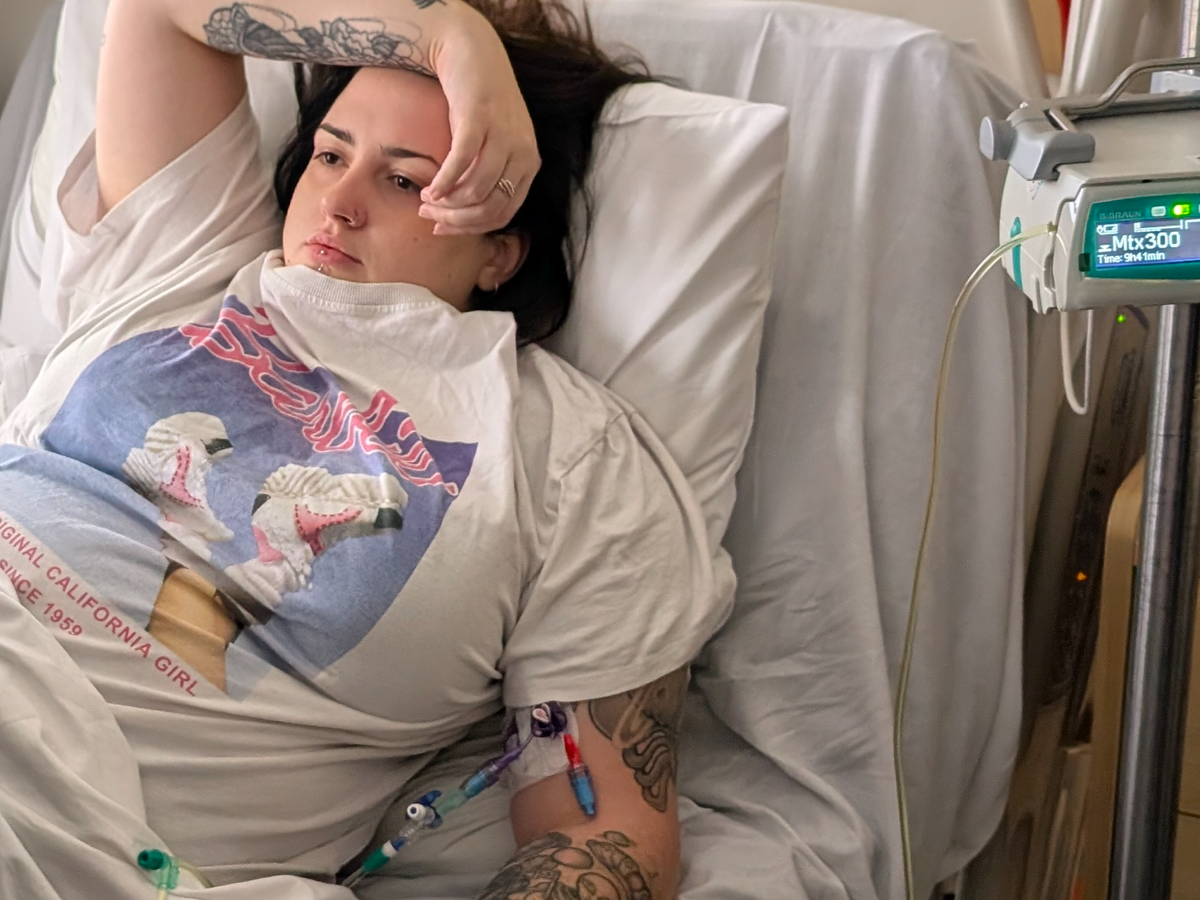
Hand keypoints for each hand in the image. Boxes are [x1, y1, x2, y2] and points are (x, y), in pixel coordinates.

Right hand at [423, 6, 539, 234]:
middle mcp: (522, 152)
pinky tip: (429, 189)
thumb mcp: (494, 143)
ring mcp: (503, 135)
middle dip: (456, 220)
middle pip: (490, 207)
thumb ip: (488, 175)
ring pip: (476, 190)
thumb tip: (463, 214)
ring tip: (425, 201)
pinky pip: (461, 163)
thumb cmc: (478, 102)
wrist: (471, 51)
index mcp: (529, 163)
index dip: (471, 228)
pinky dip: (444, 183)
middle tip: (430, 216)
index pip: (504, 214)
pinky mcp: (479, 119)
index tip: (444, 228)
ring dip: (446, 203)